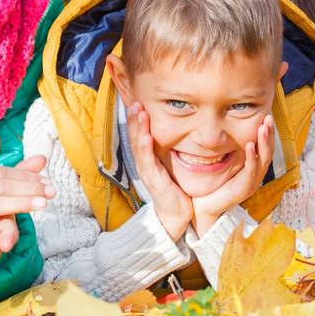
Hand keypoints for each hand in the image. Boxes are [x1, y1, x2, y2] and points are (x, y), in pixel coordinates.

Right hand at [126, 102, 192, 240]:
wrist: (176, 214)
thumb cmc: (175, 189)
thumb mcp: (170, 166)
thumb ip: (170, 151)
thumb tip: (179, 132)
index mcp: (147, 159)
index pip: (139, 135)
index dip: (137, 119)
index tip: (138, 102)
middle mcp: (143, 163)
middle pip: (135, 136)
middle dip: (134, 118)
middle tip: (135, 101)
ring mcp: (146, 171)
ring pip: (138, 145)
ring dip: (138, 128)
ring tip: (139, 112)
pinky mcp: (153, 180)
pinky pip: (147, 162)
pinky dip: (145, 148)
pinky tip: (146, 137)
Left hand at [192, 113, 274, 236]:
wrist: (206, 206)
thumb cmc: (214, 184)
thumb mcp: (224, 163)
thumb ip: (229, 150)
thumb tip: (225, 128)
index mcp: (253, 168)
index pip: (264, 147)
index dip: (267, 133)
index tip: (266, 116)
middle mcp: (256, 174)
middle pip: (268, 151)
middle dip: (269, 134)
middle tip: (268, 118)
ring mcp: (252, 182)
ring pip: (263, 159)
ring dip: (263, 142)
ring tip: (263, 127)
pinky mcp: (245, 188)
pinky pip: (251, 170)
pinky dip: (252, 157)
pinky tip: (250, 145)